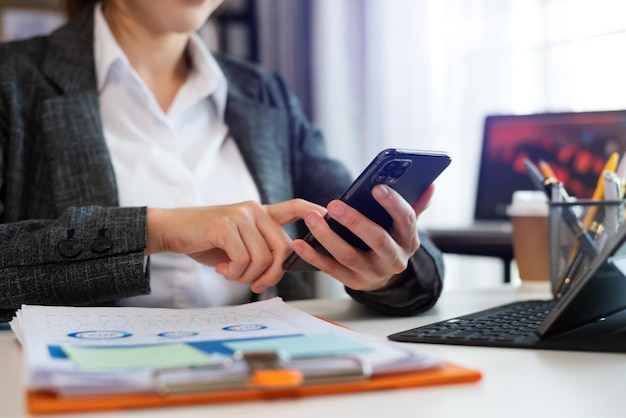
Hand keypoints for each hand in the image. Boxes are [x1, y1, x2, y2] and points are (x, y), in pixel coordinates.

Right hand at [146, 200, 324, 292]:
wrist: (172, 230)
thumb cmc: (206, 240)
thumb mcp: (237, 244)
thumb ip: (259, 250)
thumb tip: (277, 271)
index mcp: (261, 213)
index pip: (295, 207)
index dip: (313, 213)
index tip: (327, 218)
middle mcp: (255, 210)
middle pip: (283, 248)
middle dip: (273, 274)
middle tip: (256, 285)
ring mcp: (241, 215)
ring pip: (262, 257)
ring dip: (248, 276)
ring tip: (230, 274)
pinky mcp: (226, 225)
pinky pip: (243, 260)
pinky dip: (234, 273)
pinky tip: (221, 269)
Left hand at [291, 184, 433, 290]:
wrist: (385, 277)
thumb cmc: (391, 239)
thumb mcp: (405, 225)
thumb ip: (416, 204)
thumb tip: (430, 183)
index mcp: (409, 240)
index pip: (406, 220)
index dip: (393, 204)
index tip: (376, 187)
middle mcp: (394, 258)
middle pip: (377, 239)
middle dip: (355, 221)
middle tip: (335, 204)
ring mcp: (373, 273)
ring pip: (349, 255)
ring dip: (328, 236)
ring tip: (311, 218)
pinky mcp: (354, 282)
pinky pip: (331, 269)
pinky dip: (313, 256)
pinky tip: (300, 242)